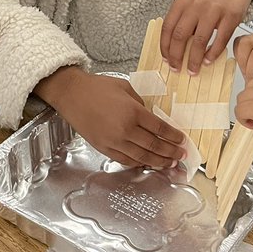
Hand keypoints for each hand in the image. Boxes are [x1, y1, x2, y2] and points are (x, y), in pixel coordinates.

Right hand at [37, 67, 186, 167]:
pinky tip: (146, 162)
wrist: (71, 94)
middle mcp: (125, 129)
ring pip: (142, 156)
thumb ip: (139, 103)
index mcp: (133, 112)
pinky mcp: (104, 148)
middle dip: (170, 152)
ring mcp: (114, 141)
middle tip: (181, 156)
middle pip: (154, 145)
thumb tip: (148, 116)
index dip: (173, 136)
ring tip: (169, 163)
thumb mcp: (124, 87)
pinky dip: (138, 163)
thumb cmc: (95, 88)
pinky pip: (125, 160)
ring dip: (158, 162)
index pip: (160, 128)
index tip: (181, 140)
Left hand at [161, 0, 252, 74]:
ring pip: (199, 41)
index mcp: (182, 1)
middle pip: (180, 35)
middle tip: (176, 69)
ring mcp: (213, 10)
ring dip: (194, 59)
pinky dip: (212, 54)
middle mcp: (196, 4)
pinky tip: (208, 61)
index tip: (165, 60)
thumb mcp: (191, 2)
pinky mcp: (230, 16)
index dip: (165, 46)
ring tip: (193, 70)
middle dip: (176, 56)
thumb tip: (174, 49)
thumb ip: (182, 20)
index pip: (167, 27)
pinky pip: (220, 40)